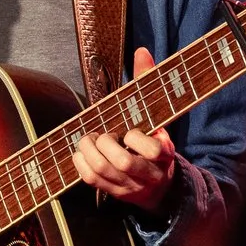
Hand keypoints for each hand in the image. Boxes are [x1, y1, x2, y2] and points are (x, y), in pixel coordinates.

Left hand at [72, 47, 179, 211]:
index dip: (137, 140)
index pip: (153, 150)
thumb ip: (147, 83)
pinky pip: (93, 181)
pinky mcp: (116, 193)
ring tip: (87, 140)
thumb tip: (141, 51)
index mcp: (164, 153)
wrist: (161, 185)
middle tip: (99, 135)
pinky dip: (81, 165)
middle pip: (125, 163)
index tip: (130, 132)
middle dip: (105, 145)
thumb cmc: (153, 142)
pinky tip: (81, 153)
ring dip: (89, 153)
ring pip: (106, 172)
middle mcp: (150, 173)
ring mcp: (132, 186)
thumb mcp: (156, 116)